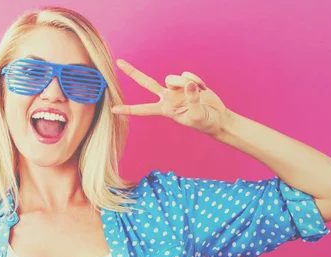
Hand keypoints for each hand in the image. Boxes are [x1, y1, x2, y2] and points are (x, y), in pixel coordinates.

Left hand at [111, 59, 231, 136]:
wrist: (217, 117)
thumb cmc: (205, 121)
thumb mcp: (198, 115)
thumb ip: (192, 100)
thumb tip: (188, 84)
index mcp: (165, 109)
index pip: (143, 110)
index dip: (128, 109)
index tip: (113, 109)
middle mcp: (167, 98)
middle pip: (146, 83)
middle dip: (133, 73)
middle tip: (118, 62)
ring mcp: (176, 89)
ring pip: (172, 77)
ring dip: (184, 81)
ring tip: (198, 92)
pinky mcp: (186, 82)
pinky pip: (187, 74)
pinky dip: (197, 80)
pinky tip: (204, 89)